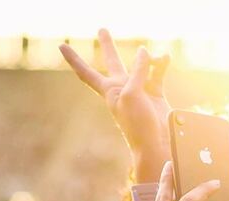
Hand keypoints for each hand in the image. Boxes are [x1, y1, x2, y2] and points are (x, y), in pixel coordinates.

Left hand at [60, 30, 171, 169]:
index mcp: (109, 90)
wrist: (156, 144)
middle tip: (103, 29)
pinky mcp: (155, 93)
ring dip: (150, 58)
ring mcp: (139, 90)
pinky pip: (157, 72)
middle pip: (112, 61)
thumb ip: (137, 71)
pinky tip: (166, 58)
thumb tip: (145, 52)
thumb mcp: (132, 93)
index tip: (61, 46)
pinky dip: (162, 65)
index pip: (86, 73)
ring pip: (142, 65)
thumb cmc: (137, 124)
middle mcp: (122, 87)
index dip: (74, 59)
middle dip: (108, 45)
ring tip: (160, 58)